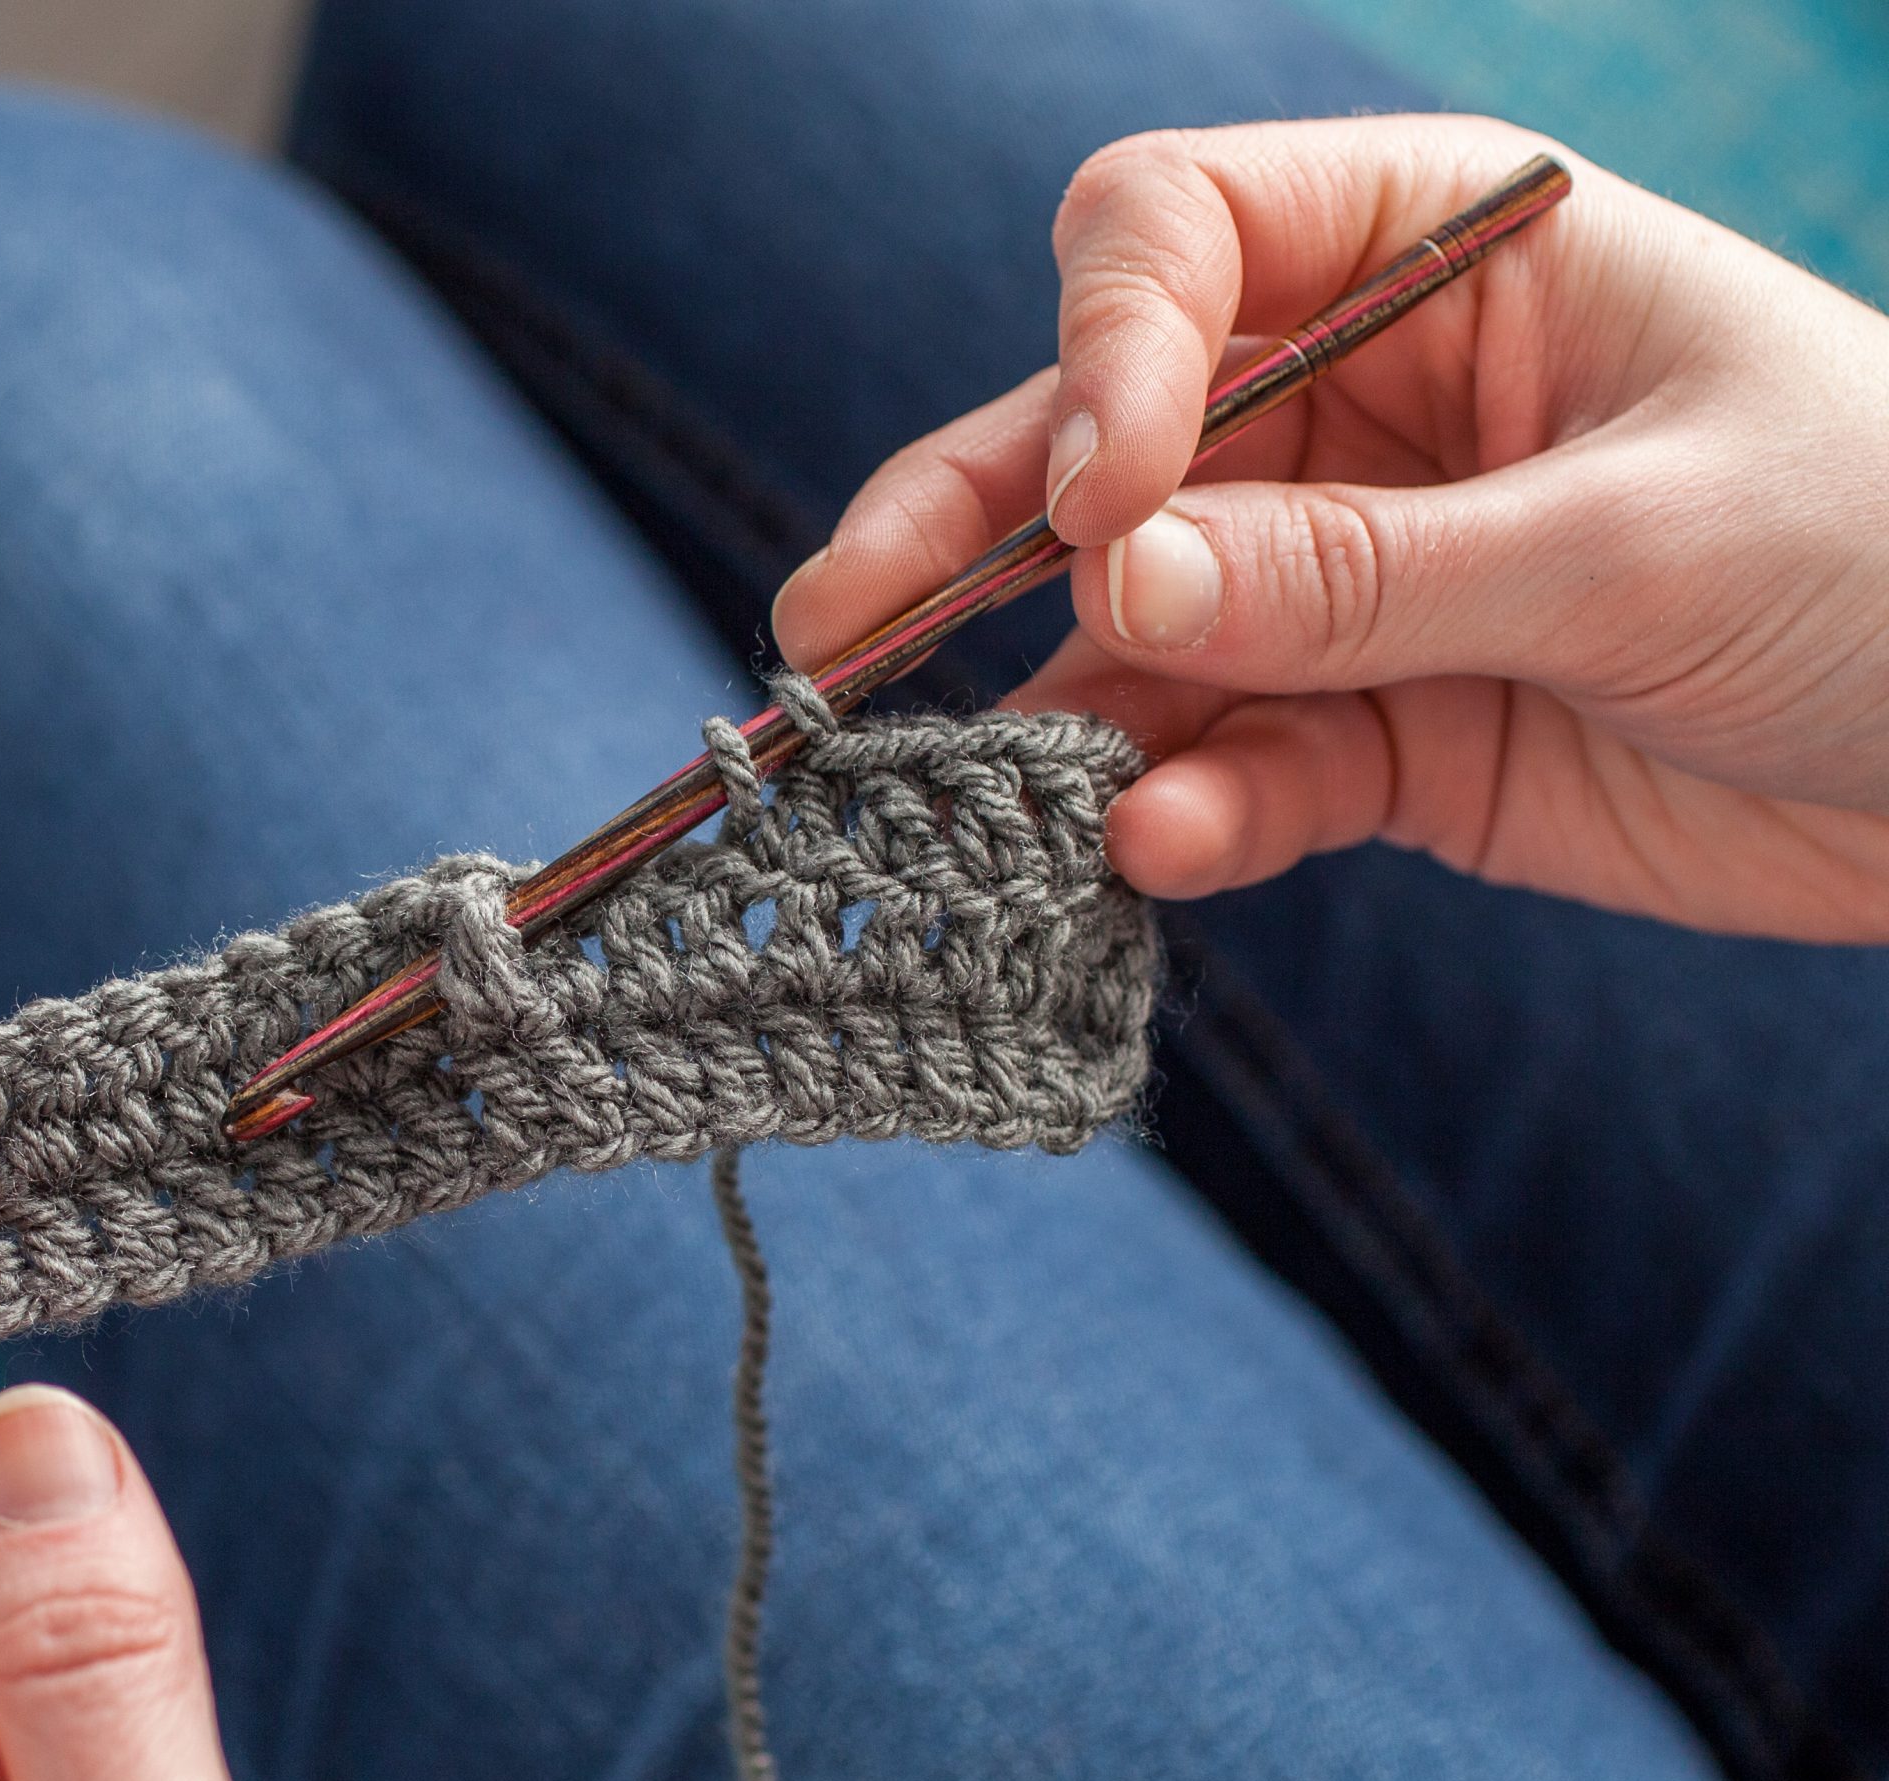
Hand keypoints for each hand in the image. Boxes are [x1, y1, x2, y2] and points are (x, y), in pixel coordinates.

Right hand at [771, 114, 1888, 939]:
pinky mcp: (1373, 736)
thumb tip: (1113, 590)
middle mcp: (1364, 409)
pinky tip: (1167, 845)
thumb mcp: (1637, 538)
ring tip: (977, 793)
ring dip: (1053, 713)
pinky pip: (1232, 766)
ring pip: (1137, 633)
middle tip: (834, 628)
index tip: (1105, 497)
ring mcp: (1354, 581)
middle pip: (1098, 444)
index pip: (1181, 244)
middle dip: (968, 530)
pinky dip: (1188, 811)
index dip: (1107, 355)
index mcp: (1442, 259)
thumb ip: (1366, 571)